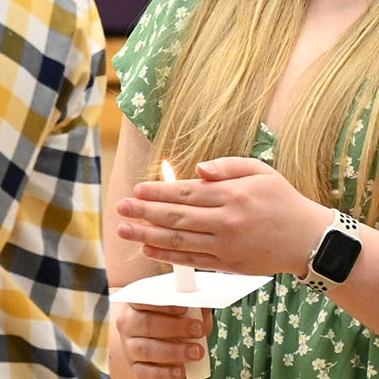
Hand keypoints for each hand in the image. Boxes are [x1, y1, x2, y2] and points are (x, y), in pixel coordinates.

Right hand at [115, 302, 205, 378]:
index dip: (162, 304)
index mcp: (136, 305)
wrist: (162, 343)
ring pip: (146, 349)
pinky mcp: (135, 366)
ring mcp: (129, 346)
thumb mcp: (186, 311)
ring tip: (196, 352)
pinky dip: (164, 373)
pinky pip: (145, 372)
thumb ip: (192, 306)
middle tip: (197, 330)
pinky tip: (180, 370)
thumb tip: (204, 301)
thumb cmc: (175, 324)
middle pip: (146, 324)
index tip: (183, 308)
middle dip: (174, 327)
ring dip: (173, 351)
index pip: (143, 300)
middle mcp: (129, 324)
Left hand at [116, 156, 329, 276]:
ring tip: (124, 230)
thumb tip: (198, 169)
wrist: (309, 239)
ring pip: (179, 241)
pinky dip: (167, 256)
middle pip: (176, 217)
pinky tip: (148, 250)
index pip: (185, 193)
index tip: (137, 190)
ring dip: (147, 236)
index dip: (158, 192)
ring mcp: (226, 245)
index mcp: (232, 195)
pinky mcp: (228, 264)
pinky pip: (191, 260)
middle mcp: (226, 221)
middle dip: (144, 213)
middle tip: (120, 208)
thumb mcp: (261, 172)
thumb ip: (227, 166)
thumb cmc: (282, 201)